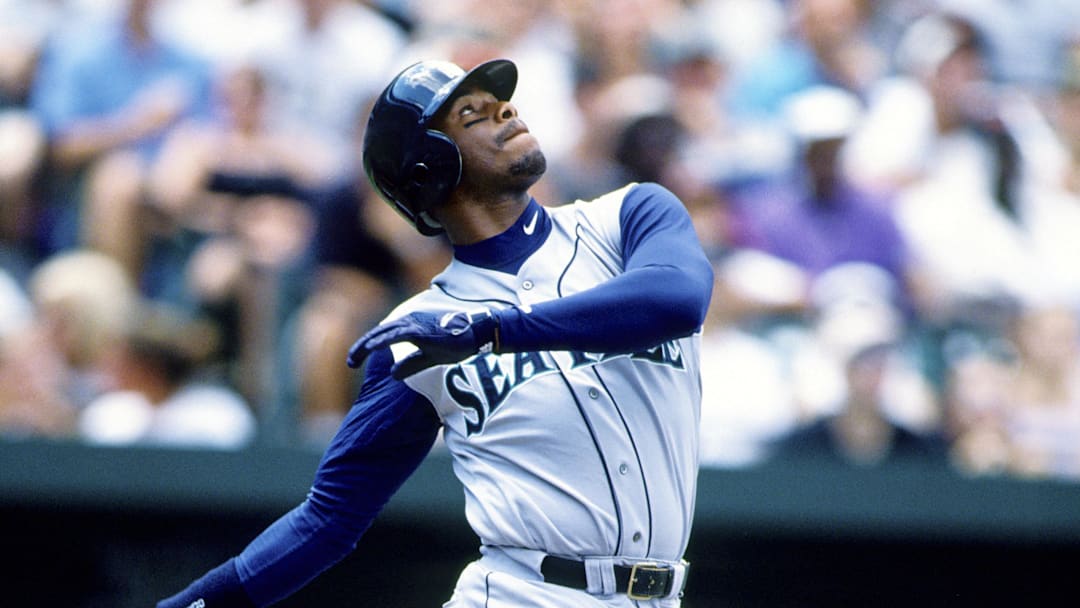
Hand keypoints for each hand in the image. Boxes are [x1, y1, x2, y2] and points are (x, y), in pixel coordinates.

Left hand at [347, 310, 499, 378]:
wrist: (474, 336)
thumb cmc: (454, 344)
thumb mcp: (427, 358)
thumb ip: (410, 365)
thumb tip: (393, 374)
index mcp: (409, 327)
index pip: (381, 336)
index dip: (365, 348)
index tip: (354, 362)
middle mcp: (408, 322)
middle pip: (377, 334)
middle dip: (361, 348)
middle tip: (350, 363)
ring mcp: (414, 325)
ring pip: (382, 333)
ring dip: (366, 345)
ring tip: (353, 358)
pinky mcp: (419, 330)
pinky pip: (395, 335)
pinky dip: (381, 341)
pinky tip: (371, 348)